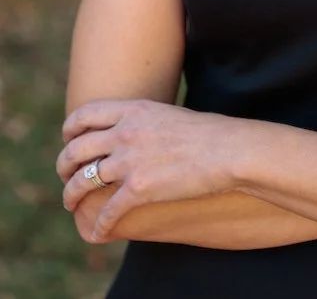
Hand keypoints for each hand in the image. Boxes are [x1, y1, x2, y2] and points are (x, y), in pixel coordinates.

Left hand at [56, 99, 245, 240]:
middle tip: (66, 175)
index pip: (83, 116)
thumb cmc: (205, 133)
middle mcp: (125, 133)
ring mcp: (130, 161)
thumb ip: (141, 120)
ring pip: (83, 180)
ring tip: (72, 204)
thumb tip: (129, 130)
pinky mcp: (140, 189)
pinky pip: (108, 210)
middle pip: (76, 149)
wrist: (228, 150)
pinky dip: (100, 224)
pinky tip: (99, 231)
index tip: (69, 141)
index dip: (69, 130)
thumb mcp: (166, 114)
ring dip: (71, 195)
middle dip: (64, 165)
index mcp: (132, 110)